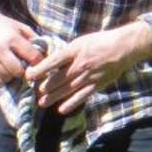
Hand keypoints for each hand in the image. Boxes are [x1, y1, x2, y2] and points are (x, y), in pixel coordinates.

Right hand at [0, 9, 43, 86]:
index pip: (33, 57)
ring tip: (11, 70)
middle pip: (18, 71)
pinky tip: (1, 75)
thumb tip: (49, 55)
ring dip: (11, 76)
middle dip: (23, 72)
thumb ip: (35, 39)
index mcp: (13, 38)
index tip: (38, 65)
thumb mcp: (21, 27)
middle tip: (22, 69)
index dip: (38, 63)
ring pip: (6, 77)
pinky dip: (0, 81)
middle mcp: (0, 48)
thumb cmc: (3, 25)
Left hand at [26, 23, 151, 114]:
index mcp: (74, 51)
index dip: (40, 69)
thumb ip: (67, 52)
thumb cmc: (99, 42)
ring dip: (53, 97)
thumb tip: (51, 60)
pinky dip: (71, 104)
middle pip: (57, 79)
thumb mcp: (80, 41)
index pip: (53, 61)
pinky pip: (81, 97)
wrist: (122, 47)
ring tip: (41, 103)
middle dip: (44, 87)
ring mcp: (88, 77)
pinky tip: (61, 109)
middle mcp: (79, 65)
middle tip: (33, 92)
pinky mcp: (96, 85)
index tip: (29, 75)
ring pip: (66, 90)